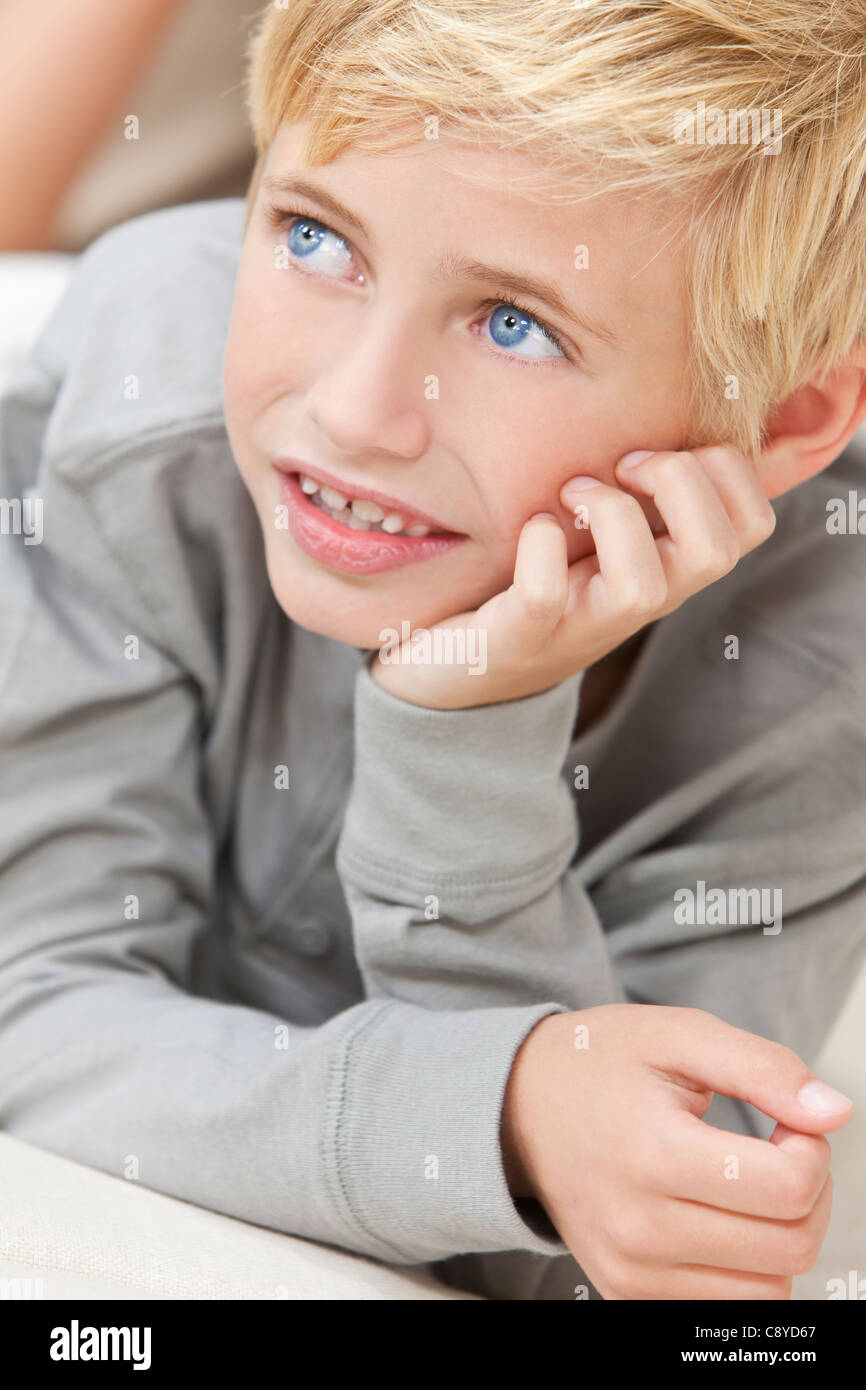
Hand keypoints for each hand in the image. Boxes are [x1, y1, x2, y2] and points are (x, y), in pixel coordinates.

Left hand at [370, 445, 776, 708]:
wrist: (456, 671)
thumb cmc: (531, 585)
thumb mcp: (597, 535)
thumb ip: (637, 492)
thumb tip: (670, 417)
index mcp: (666, 570)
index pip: (752, 524)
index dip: (727, 470)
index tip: (661, 450)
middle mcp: (636, 604)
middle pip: (718, 551)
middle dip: (678, 482)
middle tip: (620, 466)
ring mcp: (580, 627)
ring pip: (642, 586)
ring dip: (611, 515)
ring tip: (570, 496)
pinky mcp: (518, 639)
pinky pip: (544, 596)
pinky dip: (540, 549)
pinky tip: (532, 529)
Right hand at [501, 1005, 852, 1299]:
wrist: (517, 1106)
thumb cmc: (601, 1063)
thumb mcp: (679, 1035)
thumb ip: (763, 1068)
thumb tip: (834, 1113)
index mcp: (652, 1155)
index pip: (787, 1188)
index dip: (811, 1148)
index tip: (786, 1120)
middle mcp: (638, 1228)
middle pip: (790, 1245)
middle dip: (809, 1191)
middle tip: (777, 1147)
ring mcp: (630, 1271)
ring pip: (771, 1287)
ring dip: (782, 1232)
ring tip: (746, 1180)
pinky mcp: (628, 1293)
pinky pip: (729, 1304)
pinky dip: (746, 1263)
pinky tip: (720, 1212)